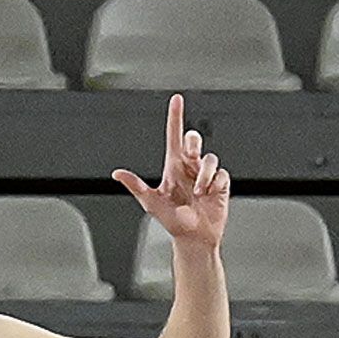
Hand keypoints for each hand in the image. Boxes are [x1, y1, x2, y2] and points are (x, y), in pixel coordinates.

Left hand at [112, 92, 230, 254]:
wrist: (193, 238)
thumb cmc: (172, 221)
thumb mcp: (151, 202)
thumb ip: (135, 186)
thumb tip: (117, 174)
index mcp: (173, 167)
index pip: (174, 137)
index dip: (175, 117)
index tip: (176, 99)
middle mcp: (190, 167)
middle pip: (194, 140)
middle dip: (193, 144)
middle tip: (189, 156)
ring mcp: (205, 175)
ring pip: (210, 158)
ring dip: (204, 174)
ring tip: (198, 191)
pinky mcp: (220, 183)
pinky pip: (222, 174)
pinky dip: (214, 183)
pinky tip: (209, 195)